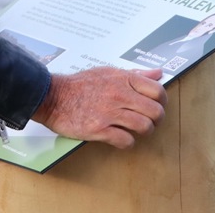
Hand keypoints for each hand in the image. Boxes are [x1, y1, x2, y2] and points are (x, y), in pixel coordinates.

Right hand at [31, 66, 166, 148]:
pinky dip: (127, 142)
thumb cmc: (79, 84)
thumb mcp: (107, 72)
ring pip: (144, 127)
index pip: (157, 90)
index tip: (157, 105)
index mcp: (122, 79)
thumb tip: (157, 73)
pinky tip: (121, 138)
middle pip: (155, 111)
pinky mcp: (99, 129)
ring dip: (144, 132)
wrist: (53, 96)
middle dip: (156, 119)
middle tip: (148, 121)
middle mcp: (119, 95)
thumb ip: (134, 74)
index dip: (162, 101)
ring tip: (135, 130)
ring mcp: (109, 113)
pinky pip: (126, 140)